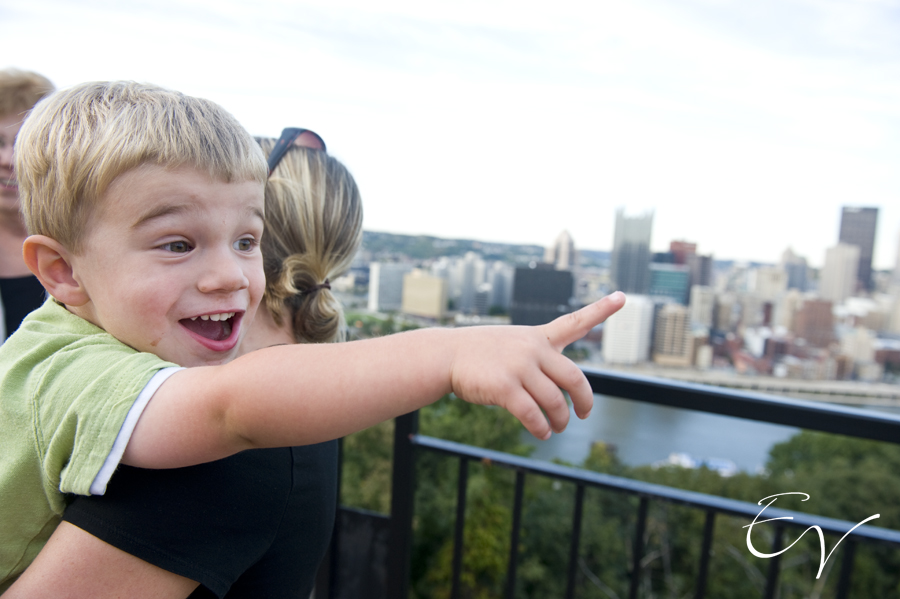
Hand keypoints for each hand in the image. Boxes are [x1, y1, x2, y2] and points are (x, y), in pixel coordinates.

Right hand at [449, 291, 624, 439]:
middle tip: (584, 414)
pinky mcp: (505, 387)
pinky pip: (533, 414)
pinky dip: (541, 428)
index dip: (601, 310)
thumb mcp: (511, 346)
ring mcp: (519, 367)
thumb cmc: (479, 355)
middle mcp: (533, 349)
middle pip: (574, 377)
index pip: (574, 321)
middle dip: (585, 400)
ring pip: (555, 401)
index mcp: (537, 337)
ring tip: (556, 428)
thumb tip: (557, 397)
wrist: (445, 355)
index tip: (622, 296)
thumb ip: (537, 362)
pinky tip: (542, 433)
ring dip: (559, 420)